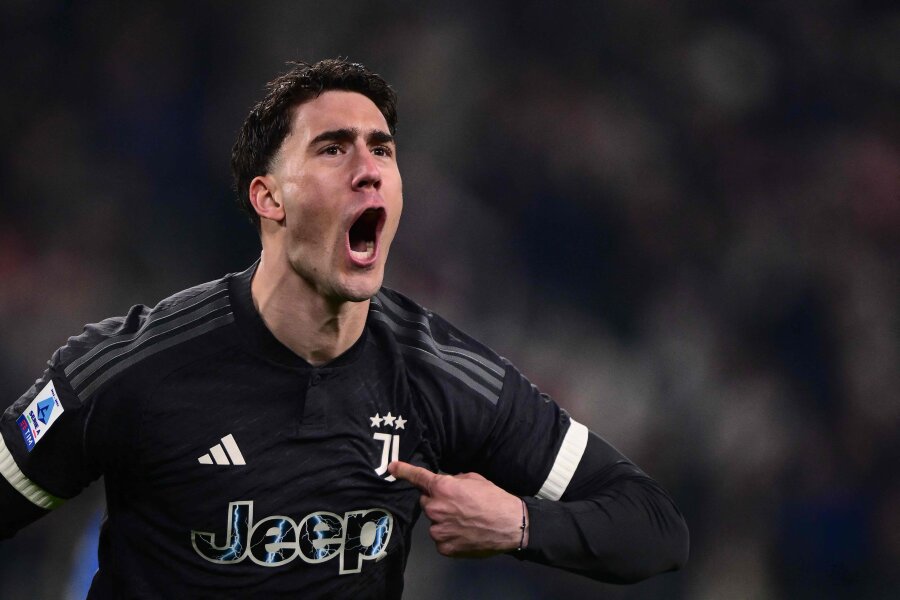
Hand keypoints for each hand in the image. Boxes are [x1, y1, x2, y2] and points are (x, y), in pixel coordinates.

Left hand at [388, 460, 526, 557]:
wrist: (510, 525)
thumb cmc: (494, 499)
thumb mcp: (474, 478)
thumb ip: (453, 480)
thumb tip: (446, 483)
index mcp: (442, 488)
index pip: (418, 477)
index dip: (403, 471)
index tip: (392, 468)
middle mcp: (435, 508)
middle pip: (427, 502)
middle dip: (438, 502)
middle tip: (458, 505)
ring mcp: (438, 530)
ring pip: (434, 521)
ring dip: (444, 520)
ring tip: (465, 521)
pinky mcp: (444, 547)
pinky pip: (441, 538)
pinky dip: (450, 535)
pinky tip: (465, 533)